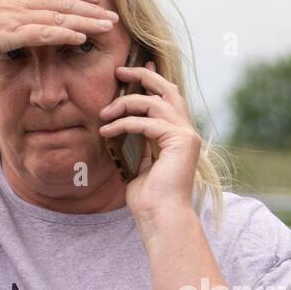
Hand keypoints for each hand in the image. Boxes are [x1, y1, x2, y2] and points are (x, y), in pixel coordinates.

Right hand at [0, 0, 118, 58]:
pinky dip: (66, 34)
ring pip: (60, 16)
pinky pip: (44, 33)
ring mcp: (15, 16)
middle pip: (63, 1)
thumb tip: (5, 26)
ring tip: (111, 26)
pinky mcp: (10, 33)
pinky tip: (83, 38)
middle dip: (91, 8)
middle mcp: (18, 1)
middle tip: (116, 14)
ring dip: (88, 21)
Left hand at [98, 60, 202, 222]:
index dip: (150, 81)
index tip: (129, 74)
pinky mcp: (180, 141)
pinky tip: (106, 131)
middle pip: (168, 89)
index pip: (167, 98)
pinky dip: (124, 124)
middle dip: (143, 76)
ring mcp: (186, 135)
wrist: (161, 217)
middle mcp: (186, 132)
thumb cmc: (149, 198)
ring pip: (154, 103)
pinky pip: (146, 122)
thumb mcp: (140, 164)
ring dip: (125, 104)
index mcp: (179, 136)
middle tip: (119, 72)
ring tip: (104, 114)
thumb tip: (124, 125)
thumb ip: (139, 143)